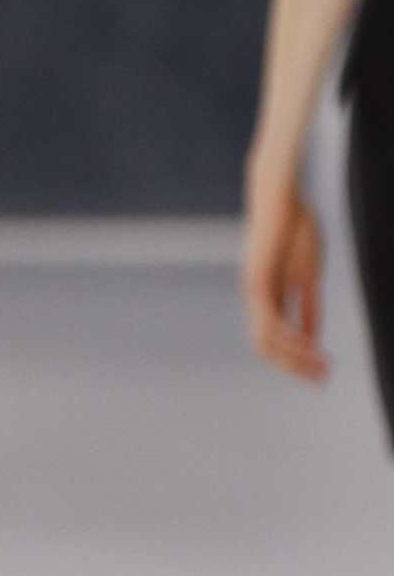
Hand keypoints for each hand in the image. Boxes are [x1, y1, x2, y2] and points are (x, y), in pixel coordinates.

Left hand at [243, 172, 327, 383]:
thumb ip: (308, 307)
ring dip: (294, 358)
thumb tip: (312, 339)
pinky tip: (308, 347)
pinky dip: (289, 339)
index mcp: (267, 298)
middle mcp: (256, 299)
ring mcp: (253, 291)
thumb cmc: (296, 228)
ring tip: (321, 367)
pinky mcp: (256, 281)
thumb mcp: (309, 275)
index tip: (323, 370)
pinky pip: (269, 321)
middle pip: (267, 348)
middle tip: (321, 380)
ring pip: (266, 341)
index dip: (298, 358)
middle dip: (294, 367)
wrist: (281, 196)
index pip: (277, 340)